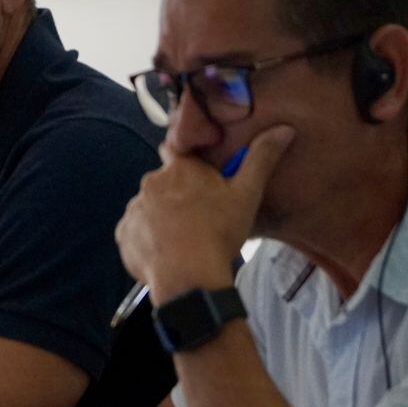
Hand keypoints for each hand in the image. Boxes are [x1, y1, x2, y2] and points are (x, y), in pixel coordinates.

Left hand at [116, 124, 295, 301]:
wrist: (188, 277)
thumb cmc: (219, 234)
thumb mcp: (247, 195)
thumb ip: (262, 159)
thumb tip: (284, 129)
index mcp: (179, 169)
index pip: (174, 150)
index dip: (184, 160)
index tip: (195, 176)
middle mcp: (151, 182)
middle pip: (163, 184)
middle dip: (176, 195)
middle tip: (198, 217)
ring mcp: (134, 208)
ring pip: (149, 208)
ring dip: (161, 218)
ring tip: (184, 239)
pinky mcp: (123, 233)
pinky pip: (135, 232)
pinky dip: (147, 239)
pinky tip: (167, 252)